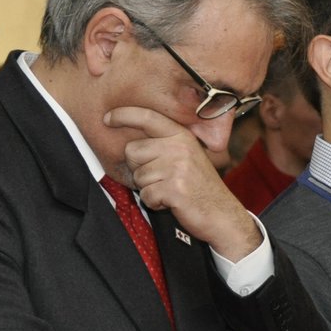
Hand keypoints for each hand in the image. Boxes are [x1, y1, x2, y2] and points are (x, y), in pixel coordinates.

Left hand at [104, 106, 260, 260]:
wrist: (223, 215)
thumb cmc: (201, 188)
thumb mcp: (187, 157)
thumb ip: (164, 145)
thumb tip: (131, 144)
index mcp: (182, 136)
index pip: (147, 117)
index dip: (124, 115)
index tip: (107, 118)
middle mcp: (179, 147)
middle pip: (132, 151)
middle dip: (140, 169)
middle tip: (163, 178)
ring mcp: (177, 167)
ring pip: (138, 176)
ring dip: (149, 188)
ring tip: (171, 190)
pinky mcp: (174, 188)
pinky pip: (146, 195)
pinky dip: (155, 203)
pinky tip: (172, 202)